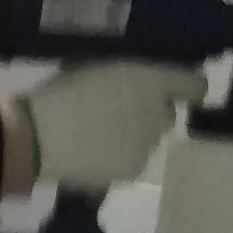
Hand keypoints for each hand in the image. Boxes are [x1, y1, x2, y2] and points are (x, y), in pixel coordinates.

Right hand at [20, 61, 205, 191]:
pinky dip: (119, 155)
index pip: (194, 84)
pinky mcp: (133, 169)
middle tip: (121, 109)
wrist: (39, 136)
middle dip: (151, 110)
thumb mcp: (94, 63)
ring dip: (134, 133)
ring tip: (99, 133)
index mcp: (150, 78)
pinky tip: (92, 152)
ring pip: (149, 138)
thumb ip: (123, 70)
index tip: (180, 88)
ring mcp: (148, 144)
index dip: (190, 86)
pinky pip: (133, 158)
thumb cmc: (60, 89)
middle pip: (168, 113)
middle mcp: (159, 112)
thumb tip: (132, 76)